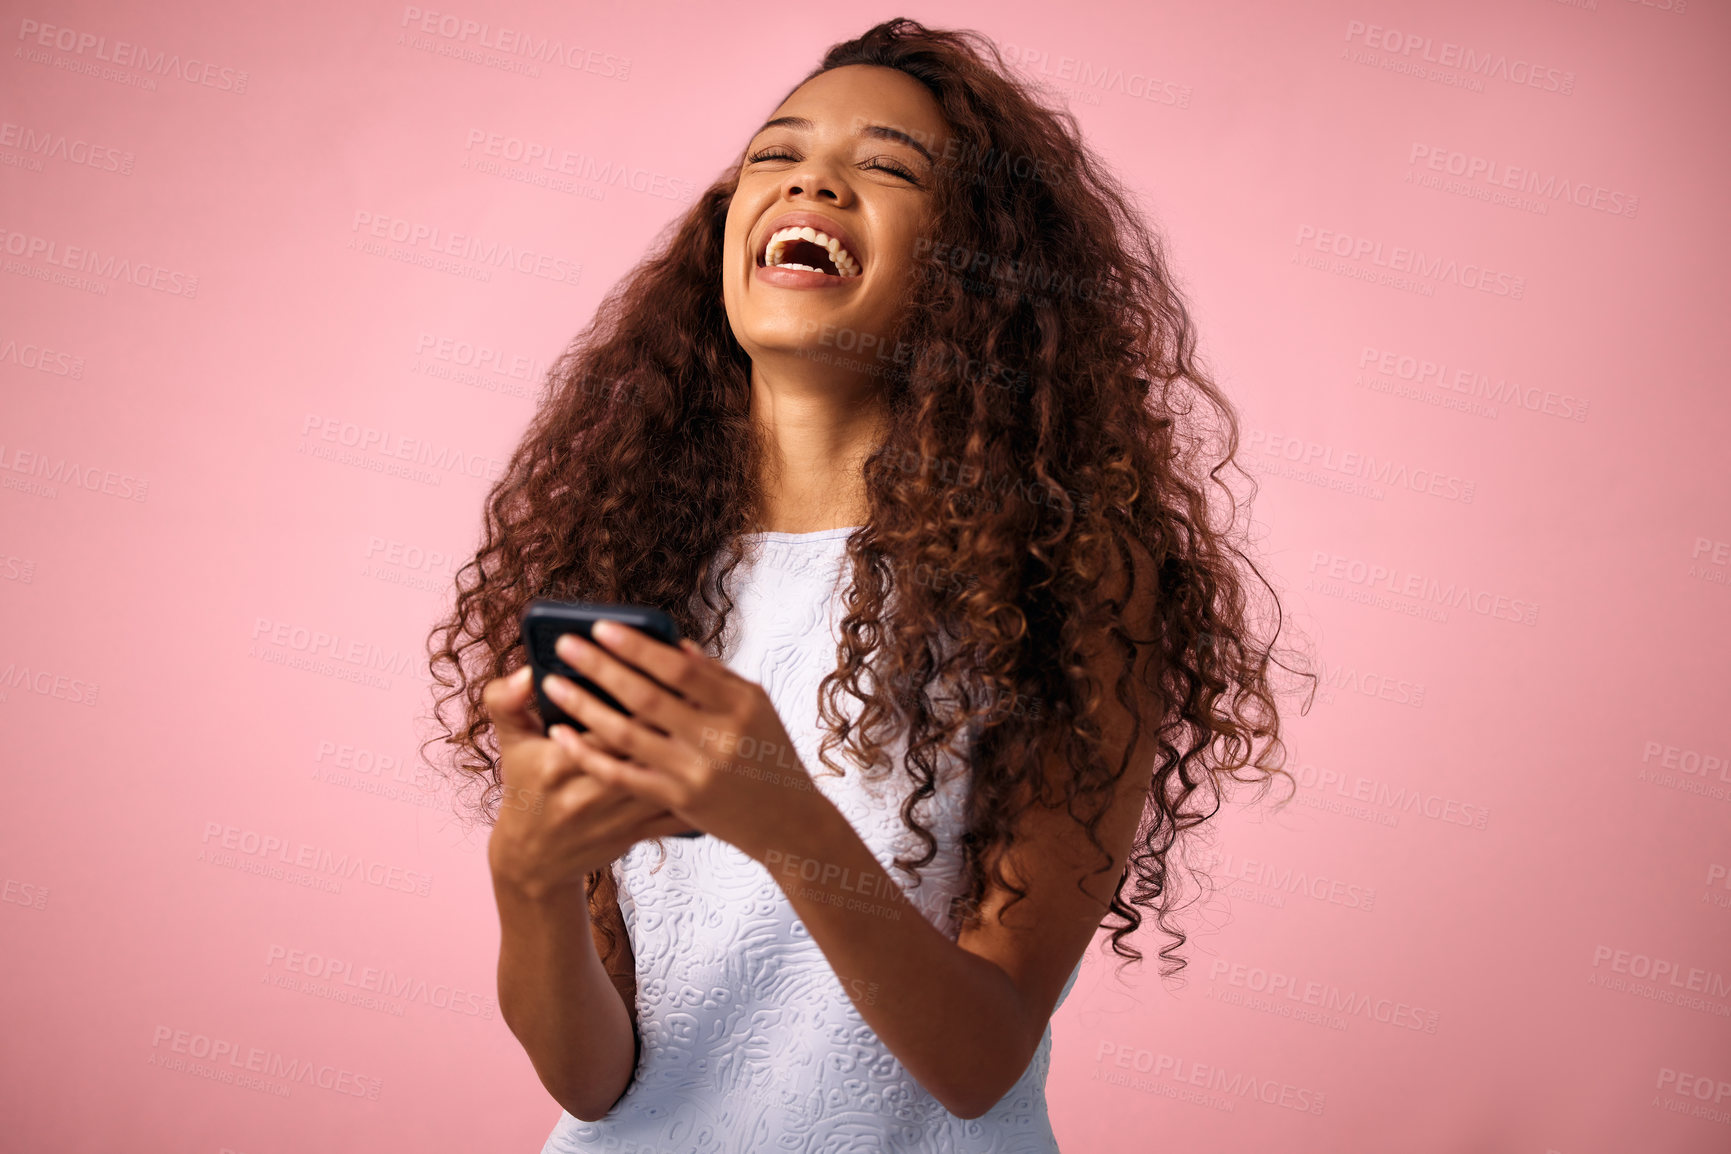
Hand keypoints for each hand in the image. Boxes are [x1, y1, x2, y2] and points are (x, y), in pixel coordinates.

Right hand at [481, 665, 695, 901]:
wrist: (532, 860)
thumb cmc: (525, 787)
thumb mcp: (510, 743)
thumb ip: (507, 700)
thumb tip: (529, 672)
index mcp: (558, 764)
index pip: (606, 721)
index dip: (638, 695)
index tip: (663, 667)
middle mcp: (590, 794)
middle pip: (643, 748)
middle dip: (673, 717)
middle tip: (700, 686)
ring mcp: (616, 818)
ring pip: (666, 777)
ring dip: (692, 749)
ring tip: (714, 717)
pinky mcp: (637, 833)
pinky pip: (677, 810)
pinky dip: (699, 786)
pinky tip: (717, 761)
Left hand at [545, 620, 831, 863]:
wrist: (788, 822)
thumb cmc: (770, 753)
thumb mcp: (756, 706)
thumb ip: (715, 676)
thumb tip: (672, 644)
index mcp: (740, 706)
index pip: (680, 669)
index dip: (637, 647)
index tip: (601, 627)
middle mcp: (717, 739)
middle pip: (646, 697)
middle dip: (600, 668)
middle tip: (564, 645)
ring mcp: (695, 773)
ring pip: (626, 736)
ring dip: (584, 707)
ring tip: (552, 685)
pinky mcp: (678, 802)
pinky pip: (622, 776)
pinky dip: (589, 754)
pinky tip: (563, 735)